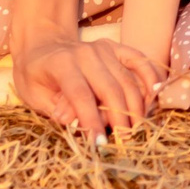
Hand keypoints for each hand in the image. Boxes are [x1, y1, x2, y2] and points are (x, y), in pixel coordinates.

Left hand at [11, 32, 162, 141]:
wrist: (42, 45)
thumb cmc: (36, 75)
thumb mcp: (34, 94)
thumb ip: (55, 108)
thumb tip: (74, 122)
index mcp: (62, 64)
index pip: (81, 95)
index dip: (91, 121)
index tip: (99, 144)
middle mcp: (86, 53)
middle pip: (111, 89)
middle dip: (120, 119)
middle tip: (125, 142)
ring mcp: (103, 49)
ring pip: (128, 80)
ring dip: (136, 107)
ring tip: (137, 129)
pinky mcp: (115, 48)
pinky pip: (139, 60)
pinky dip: (150, 75)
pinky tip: (155, 94)